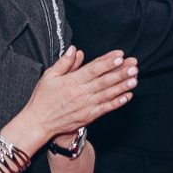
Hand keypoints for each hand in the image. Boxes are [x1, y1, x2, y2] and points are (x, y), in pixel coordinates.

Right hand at [9, 47, 137, 146]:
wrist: (38, 123)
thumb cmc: (43, 98)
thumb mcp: (49, 76)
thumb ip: (64, 63)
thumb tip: (75, 49)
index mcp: (72, 81)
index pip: (93, 69)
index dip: (107, 62)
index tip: (120, 55)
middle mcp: (80, 93)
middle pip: (104, 80)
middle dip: (120, 72)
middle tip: (134, 65)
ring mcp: (86, 105)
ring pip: (107, 94)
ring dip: (122, 86)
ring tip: (135, 78)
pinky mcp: (88, 116)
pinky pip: (105, 108)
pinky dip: (117, 102)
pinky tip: (127, 96)